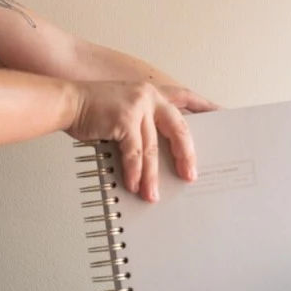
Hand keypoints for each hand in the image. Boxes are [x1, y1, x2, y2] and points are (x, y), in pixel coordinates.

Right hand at [68, 81, 218, 201]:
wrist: (65, 102)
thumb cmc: (94, 111)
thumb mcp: (125, 111)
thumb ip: (144, 128)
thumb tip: (159, 159)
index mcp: (153, 94)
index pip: (187, 99)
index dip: (206, 106)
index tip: (225, 115)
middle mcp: (149, 97)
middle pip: (179, 130)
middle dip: (185, 157)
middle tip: (190, 177)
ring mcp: (137, 106)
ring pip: (153, 149)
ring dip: (152, 176)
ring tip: (153, 196)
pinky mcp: (124, 119)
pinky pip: (134, 153)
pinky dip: (134, 172)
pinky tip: (134, 186)